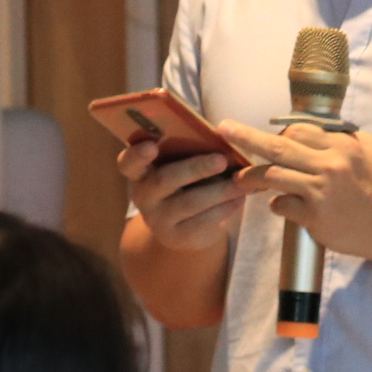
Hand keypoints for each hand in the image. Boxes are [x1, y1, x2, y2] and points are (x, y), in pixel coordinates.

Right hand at [118, 137, 245, 252]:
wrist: (186, 226)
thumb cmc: (188, 182)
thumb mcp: (182, 165)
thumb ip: (189, 150)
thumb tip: (224, 134)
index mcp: (140, 171)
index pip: (128, 162)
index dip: (137, 154)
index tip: (151, 146)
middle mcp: (143, 195)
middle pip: (164, 180)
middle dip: (195, 168)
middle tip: (221, 160)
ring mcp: (157, 219)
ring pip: (189, 202)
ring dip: (220, 190)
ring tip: (242, 181)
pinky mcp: (176, 237)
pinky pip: (202, 221)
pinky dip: (224, 208)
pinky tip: (239, 199)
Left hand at [219, 121, 371, 264]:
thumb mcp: (369, 150)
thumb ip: (344, 135)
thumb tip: (317, 126)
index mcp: (342, 146)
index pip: (298, 130)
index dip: (279, 134)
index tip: (267, 141)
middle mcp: (331, 165)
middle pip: (278, 146)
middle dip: (246, 136)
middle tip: (223, 128)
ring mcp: (321, 191)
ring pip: (273, 175)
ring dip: (252, 178)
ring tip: (239, 181)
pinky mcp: (315, 216)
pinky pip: (280, 205)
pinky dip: (275, 204)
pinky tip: (281, 206)